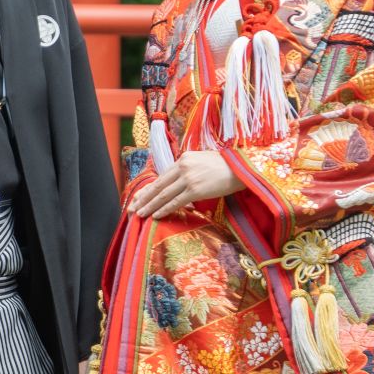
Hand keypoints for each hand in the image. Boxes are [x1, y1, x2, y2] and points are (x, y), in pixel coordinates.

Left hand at [125, 149, 242, 220]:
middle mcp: (183, 166)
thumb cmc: (224, 167)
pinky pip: (176, 202)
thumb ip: (188, 169)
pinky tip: (156, 215)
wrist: (241, 168)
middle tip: (132, 208)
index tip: (138, 197)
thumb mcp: (202, 161)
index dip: (148, 188)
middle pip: (158, 185)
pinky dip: (164, 209)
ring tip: (140, 214)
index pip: (161, 177)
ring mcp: (188, 178)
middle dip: (143, 198)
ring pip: (164, 195)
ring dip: (150, 206)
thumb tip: (177, 184)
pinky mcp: (195, 189)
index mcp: (183, 158)